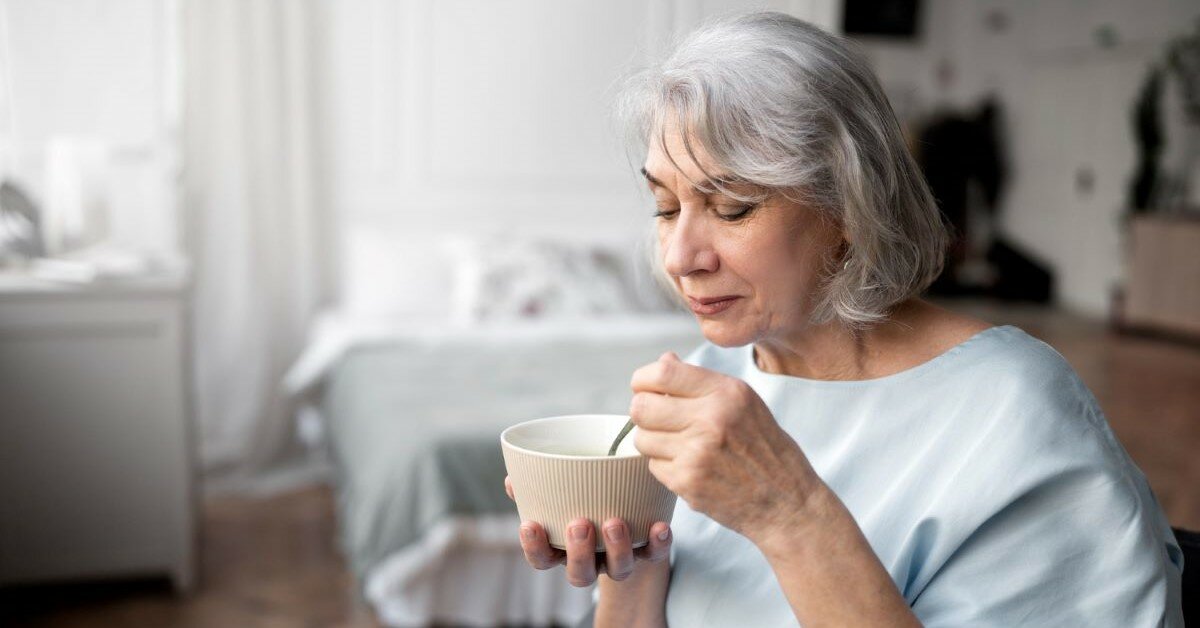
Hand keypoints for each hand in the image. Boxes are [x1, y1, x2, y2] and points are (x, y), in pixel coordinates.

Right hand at [504, 475, 671, 586]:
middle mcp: (591, 560)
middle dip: (579, 552)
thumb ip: (534, 487)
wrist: (627, 510)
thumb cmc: (582, 500)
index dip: (535, 547)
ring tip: (614, 522)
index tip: (530, 525)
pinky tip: (660, 526)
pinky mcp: (648, 551)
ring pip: (618, 569)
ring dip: (616, 548)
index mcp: (563, 549)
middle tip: (579, 524)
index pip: (542, 559)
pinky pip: (655, 555)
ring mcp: (619, 559)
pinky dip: (658, 543)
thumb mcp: (557, 495)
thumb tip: (513, 478)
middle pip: (581, 574)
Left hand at [629, 352, 822, 543]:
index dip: (643, 379)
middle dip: (644, 412)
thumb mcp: (745, 403)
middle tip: (659, 419)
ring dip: (654, 441)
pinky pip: (653, 466)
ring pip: (642, 438)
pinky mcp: (688, 482)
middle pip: (641, 406)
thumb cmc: (765, 449)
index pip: (662, 373)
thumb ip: (701, 381)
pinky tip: (690, 467)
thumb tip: (663, 360)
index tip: (646, 387)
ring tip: (679, 445)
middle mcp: (711, 419)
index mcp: (727, 392)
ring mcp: (697, 453)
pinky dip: (665, 466)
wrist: (787, 502)